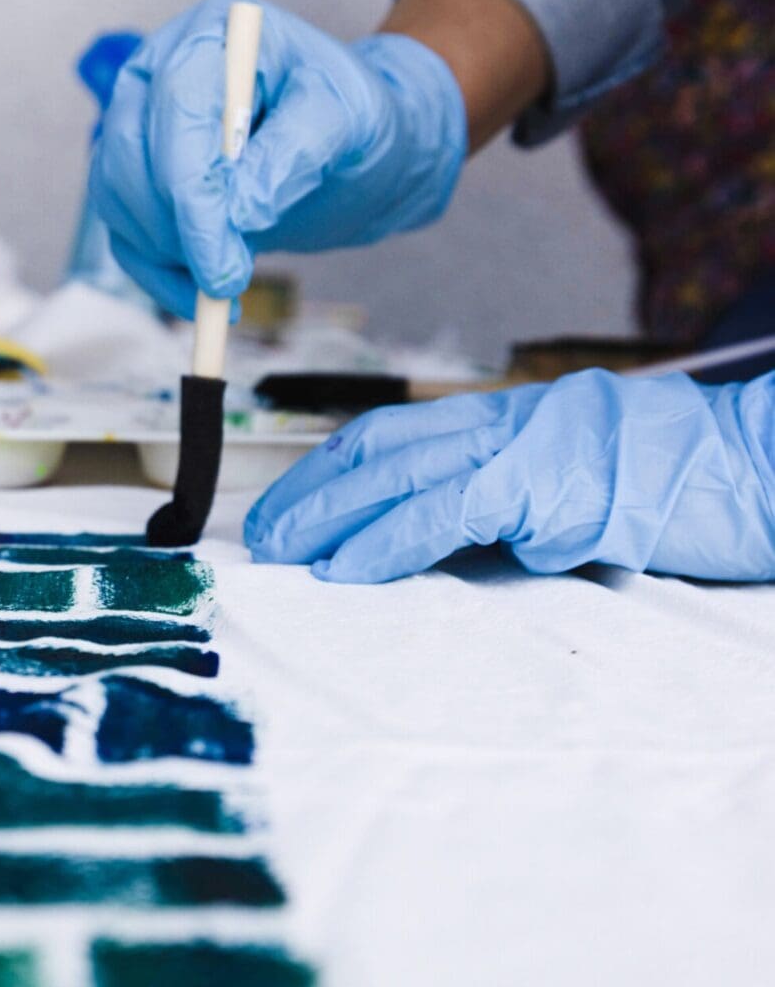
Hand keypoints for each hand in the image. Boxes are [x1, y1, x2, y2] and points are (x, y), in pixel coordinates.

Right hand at [89, 0, 466, 317]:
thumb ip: (295, 154)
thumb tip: (238, 214)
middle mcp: (159, 70)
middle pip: (130, 154)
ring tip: (230, 278)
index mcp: (212, 34)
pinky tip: (204, 296)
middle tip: (229, 281)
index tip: (222, 266)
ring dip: (165, 254)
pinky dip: (157, 275)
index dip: (192, 195)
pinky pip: (124, 233)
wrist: (346, 144)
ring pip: (116, 198)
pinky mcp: (135, 176)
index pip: (178, 110)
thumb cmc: (350, 117)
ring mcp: (138, 123)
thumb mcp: (347, 121)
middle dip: (175, 231)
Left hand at [245, 370, 774, 582]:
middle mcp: (517, 419)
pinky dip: (389, 540)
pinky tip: (347, 568)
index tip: (289, 508)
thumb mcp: (593, 493)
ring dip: (331, 517)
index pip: (403, 432)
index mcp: (520, 419)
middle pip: (385, 445)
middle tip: (262, 538)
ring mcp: (538, 445)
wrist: (773, 467)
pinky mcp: (561, 485)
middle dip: (314, 490)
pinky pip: (453, 509)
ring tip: (284, 555)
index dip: (334, 469)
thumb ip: (522, 510)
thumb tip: (459, 548)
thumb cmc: (695, 492)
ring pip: (404, 471)